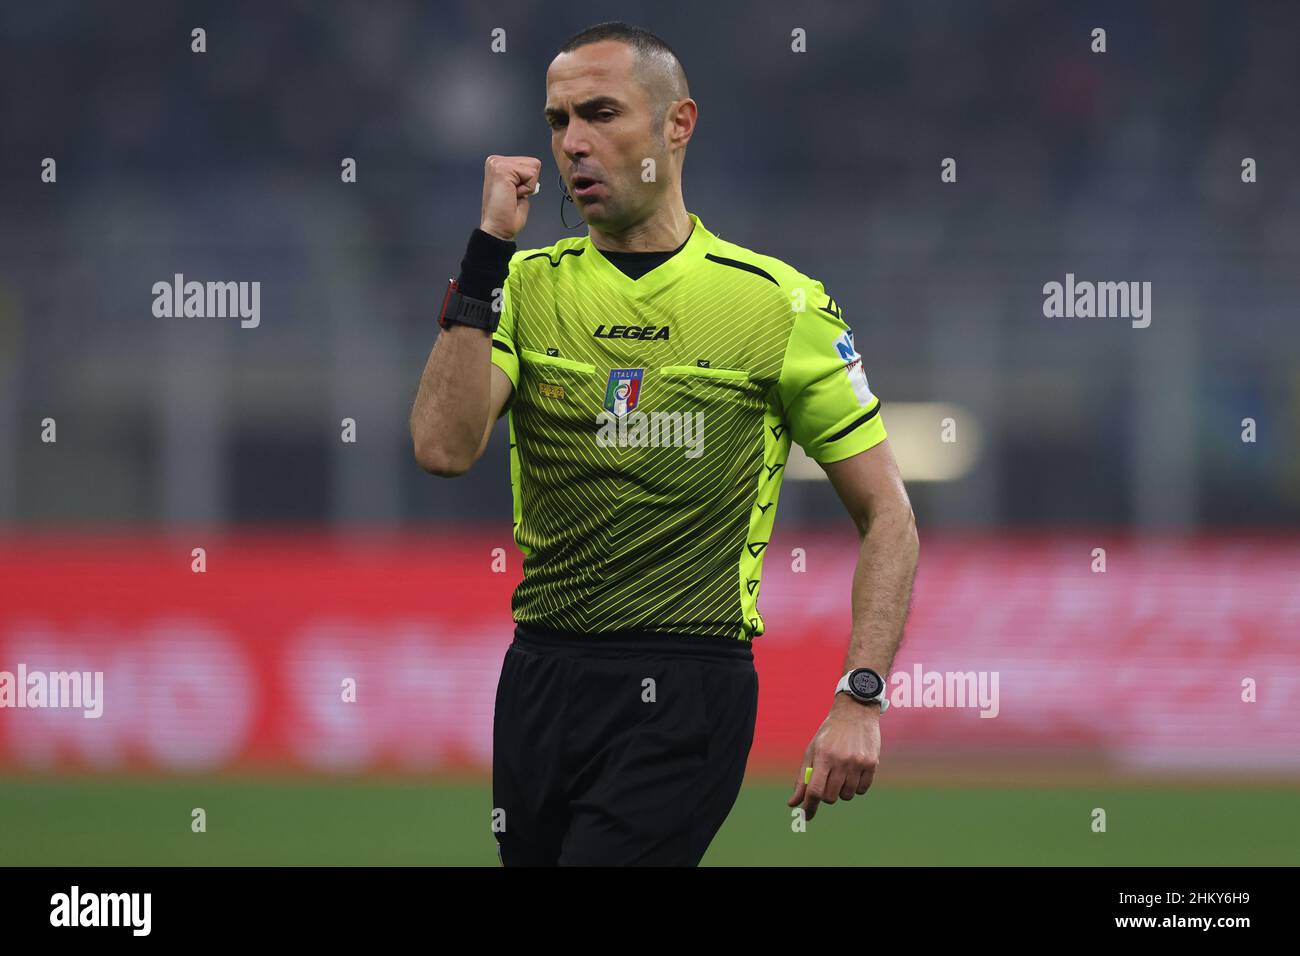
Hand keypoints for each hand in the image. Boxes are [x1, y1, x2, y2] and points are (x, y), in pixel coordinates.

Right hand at [480, 155, 542, 240]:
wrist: (497, 228)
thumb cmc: (506, 215)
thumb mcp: (517, 190)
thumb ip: (523, 178)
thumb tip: (533, 172)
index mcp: (498, 165)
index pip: (528, 163)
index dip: (526, 182)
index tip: (512, 194)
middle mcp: (495, 161)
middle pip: (532, 163)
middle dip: (527, 183)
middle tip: (512, 196)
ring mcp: (497, 163)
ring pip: (533, 168)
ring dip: (527, 186)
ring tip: (512, 196)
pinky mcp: (503, 169)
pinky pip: (531, 175)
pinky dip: (526, 189)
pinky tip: (513, 196)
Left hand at [787, 694, 880, 820]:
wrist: (856, 712)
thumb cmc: (830, 733)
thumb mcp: (812, 750)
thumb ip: (802, 778)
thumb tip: (793, 803)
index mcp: (823, 756)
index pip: (814, 790)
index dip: (809, 807)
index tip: (805, 816)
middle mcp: (841, 760)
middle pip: (830, 796)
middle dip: (825, 795)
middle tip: (827, 782)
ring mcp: (858, 763)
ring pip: (847, 795)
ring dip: (841, 791)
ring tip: (841, 773)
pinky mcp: (872, 764)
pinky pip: (862, 790)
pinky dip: (856, 788)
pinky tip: (853, 773)